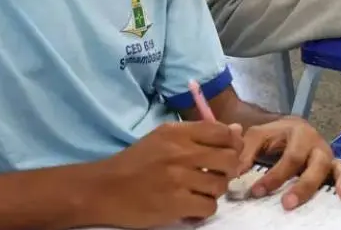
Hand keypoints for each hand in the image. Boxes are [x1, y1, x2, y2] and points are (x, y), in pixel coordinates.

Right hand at [96, 121, 243, 227]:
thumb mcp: (162, 139)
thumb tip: (237, 131)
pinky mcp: (175, 203)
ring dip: (214, 191)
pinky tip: (191, 206)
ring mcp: (178, 178)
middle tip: (215, 175)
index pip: (222, 132)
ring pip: (221, 185)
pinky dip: (203, 209)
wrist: (104, 189)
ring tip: (199, 192)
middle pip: (229, 158)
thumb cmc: (134, 163)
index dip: (232, 144)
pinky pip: (209, 206)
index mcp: (177, 132)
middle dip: (229, 169)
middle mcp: (180, 152)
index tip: (227, 153)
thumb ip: (198, 135)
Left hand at [237, 117, 340, 208]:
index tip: (256, 192)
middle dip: (302, 186)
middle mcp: (316, 143)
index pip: (288, 158)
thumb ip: (244, 153)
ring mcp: (327, 154)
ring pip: (336, 167)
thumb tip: (234, 174)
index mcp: (297, 132)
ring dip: (338, 182)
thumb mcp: (256, 136)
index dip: (275, 176)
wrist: (287, 126)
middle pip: (314, 164)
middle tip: (287, 204)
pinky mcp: (333, 165)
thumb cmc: (272, 135)